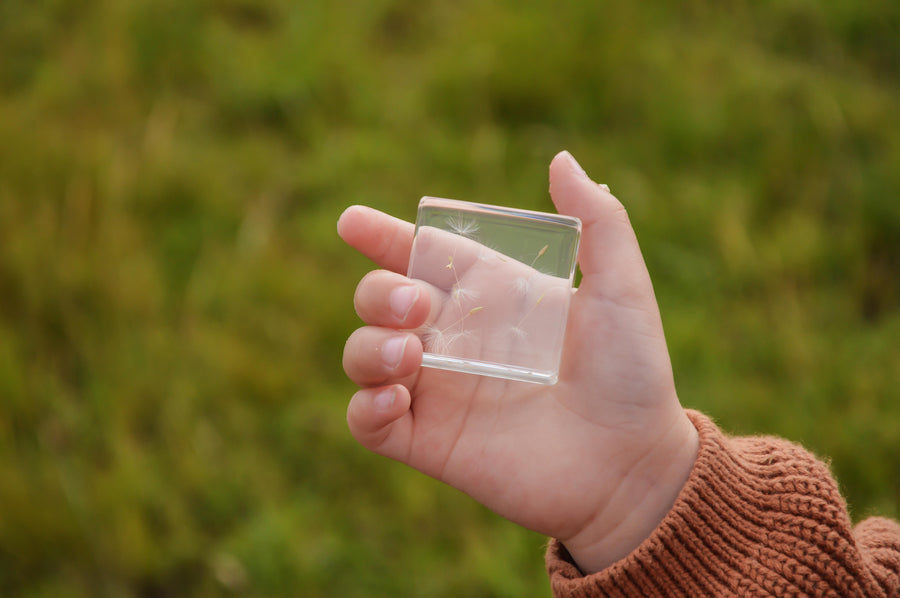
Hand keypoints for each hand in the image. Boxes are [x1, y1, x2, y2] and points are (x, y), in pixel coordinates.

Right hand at [338, 151, 698, 572]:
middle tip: (418, 306)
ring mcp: (438, 392)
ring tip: (410, 353)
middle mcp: (454, 338)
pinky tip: (397, 397)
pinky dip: (366, 406)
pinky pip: (367, 421)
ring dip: (368, 346)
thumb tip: (562, 160)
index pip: (419, 255)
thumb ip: (598, 223)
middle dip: (378, 291)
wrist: (632, 465)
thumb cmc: (631, 375)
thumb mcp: (621, 290)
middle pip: (379, 298)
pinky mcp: (429, 442)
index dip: (382, 235)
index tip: (352, 222)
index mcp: (488, 295)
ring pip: (363, 354)